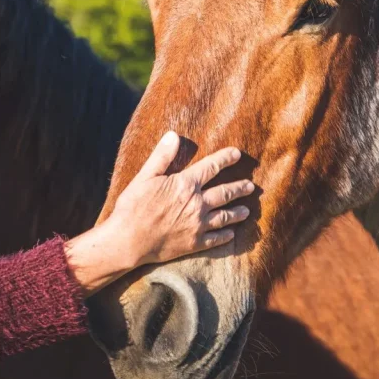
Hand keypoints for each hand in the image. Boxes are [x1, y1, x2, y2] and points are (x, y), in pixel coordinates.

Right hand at [109, 131, 252, 265]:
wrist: (128, 241)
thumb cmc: (133, 207)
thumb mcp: (144, 177)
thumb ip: (162, 156)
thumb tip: (173, 135)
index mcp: (185, 184)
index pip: (212, 167)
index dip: (226, 158)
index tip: (237, 154)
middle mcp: (197, 204)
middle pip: (225, 193)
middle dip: (239, 188)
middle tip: (250, 186)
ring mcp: (198, 225)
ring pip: (225, 217)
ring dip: (238, 213)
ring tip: (247, 210)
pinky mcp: (194, 243)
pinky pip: (216, 238)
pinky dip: (226, 235)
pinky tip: (231, 234)